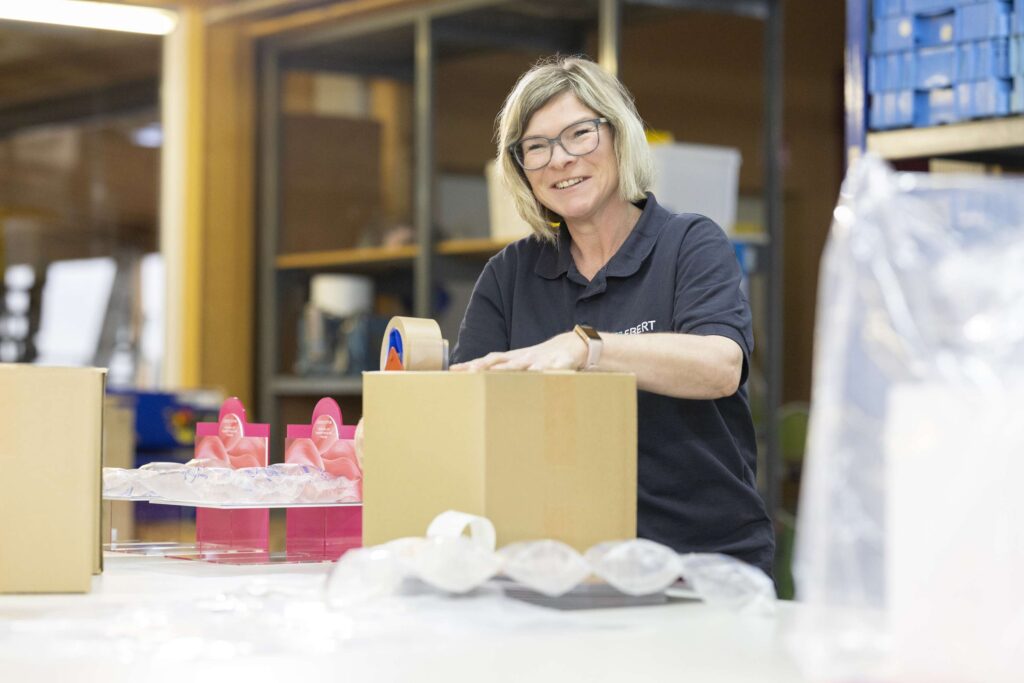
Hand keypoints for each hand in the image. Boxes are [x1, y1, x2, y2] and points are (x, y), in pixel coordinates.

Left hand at [450, 331, 586, 371]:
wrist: (575, 344)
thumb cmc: (544, 359)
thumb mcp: (525, 365)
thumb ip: (507, 372)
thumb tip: (484, 382)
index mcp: (515, 358)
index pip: (489, 360)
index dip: (472, 364)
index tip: (454, 370)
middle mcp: (525, 357)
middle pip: (501, 360)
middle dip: (485, 366)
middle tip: (470, 372)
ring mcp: (542, 359)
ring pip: (524, 363)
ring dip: (510, 368)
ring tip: (496, 374)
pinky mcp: (562, 361)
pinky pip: (554, 366)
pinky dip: (547, 369)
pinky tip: (540, 374)